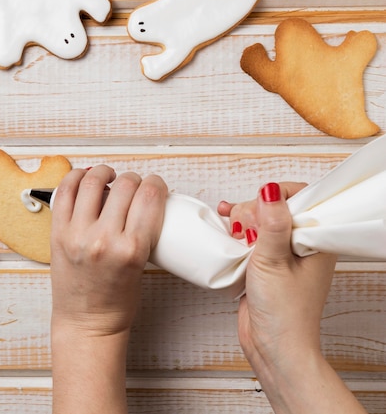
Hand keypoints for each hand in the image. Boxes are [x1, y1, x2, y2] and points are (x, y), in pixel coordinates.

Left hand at [50, 165, 167, 336]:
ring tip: (109, 175)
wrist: (87, 322)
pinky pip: (64, 193)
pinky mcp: (57, 233)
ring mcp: (77, 234)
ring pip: (93, 181)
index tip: (156, 185)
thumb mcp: (143, 265)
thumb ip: (143, 231)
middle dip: (136, 179)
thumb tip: (143, 198)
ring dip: (105, 171)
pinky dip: (75, 178)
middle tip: (135, 185)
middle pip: (126, 185)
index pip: (150, 197)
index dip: (157, 183)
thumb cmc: (118, 300)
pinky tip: (84, 177)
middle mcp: (103, 239)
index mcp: (132, 249)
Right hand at [219, 182, 365, 413]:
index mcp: (315, 241)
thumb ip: (273, 225)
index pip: (300, 198)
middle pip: (275, 208)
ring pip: (260, 223)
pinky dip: (235, 232)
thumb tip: (270, 191)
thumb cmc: (283, 313)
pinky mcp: (264, 265)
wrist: (272, 347)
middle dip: (253, 211)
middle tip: (242, 229)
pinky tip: (223, 226)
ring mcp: (282, 255)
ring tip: (229, 227)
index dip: (275, 197)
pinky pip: (250, 239)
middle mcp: (300, 245)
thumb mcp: (274, 262)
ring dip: (241, 220)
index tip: (257, 207)